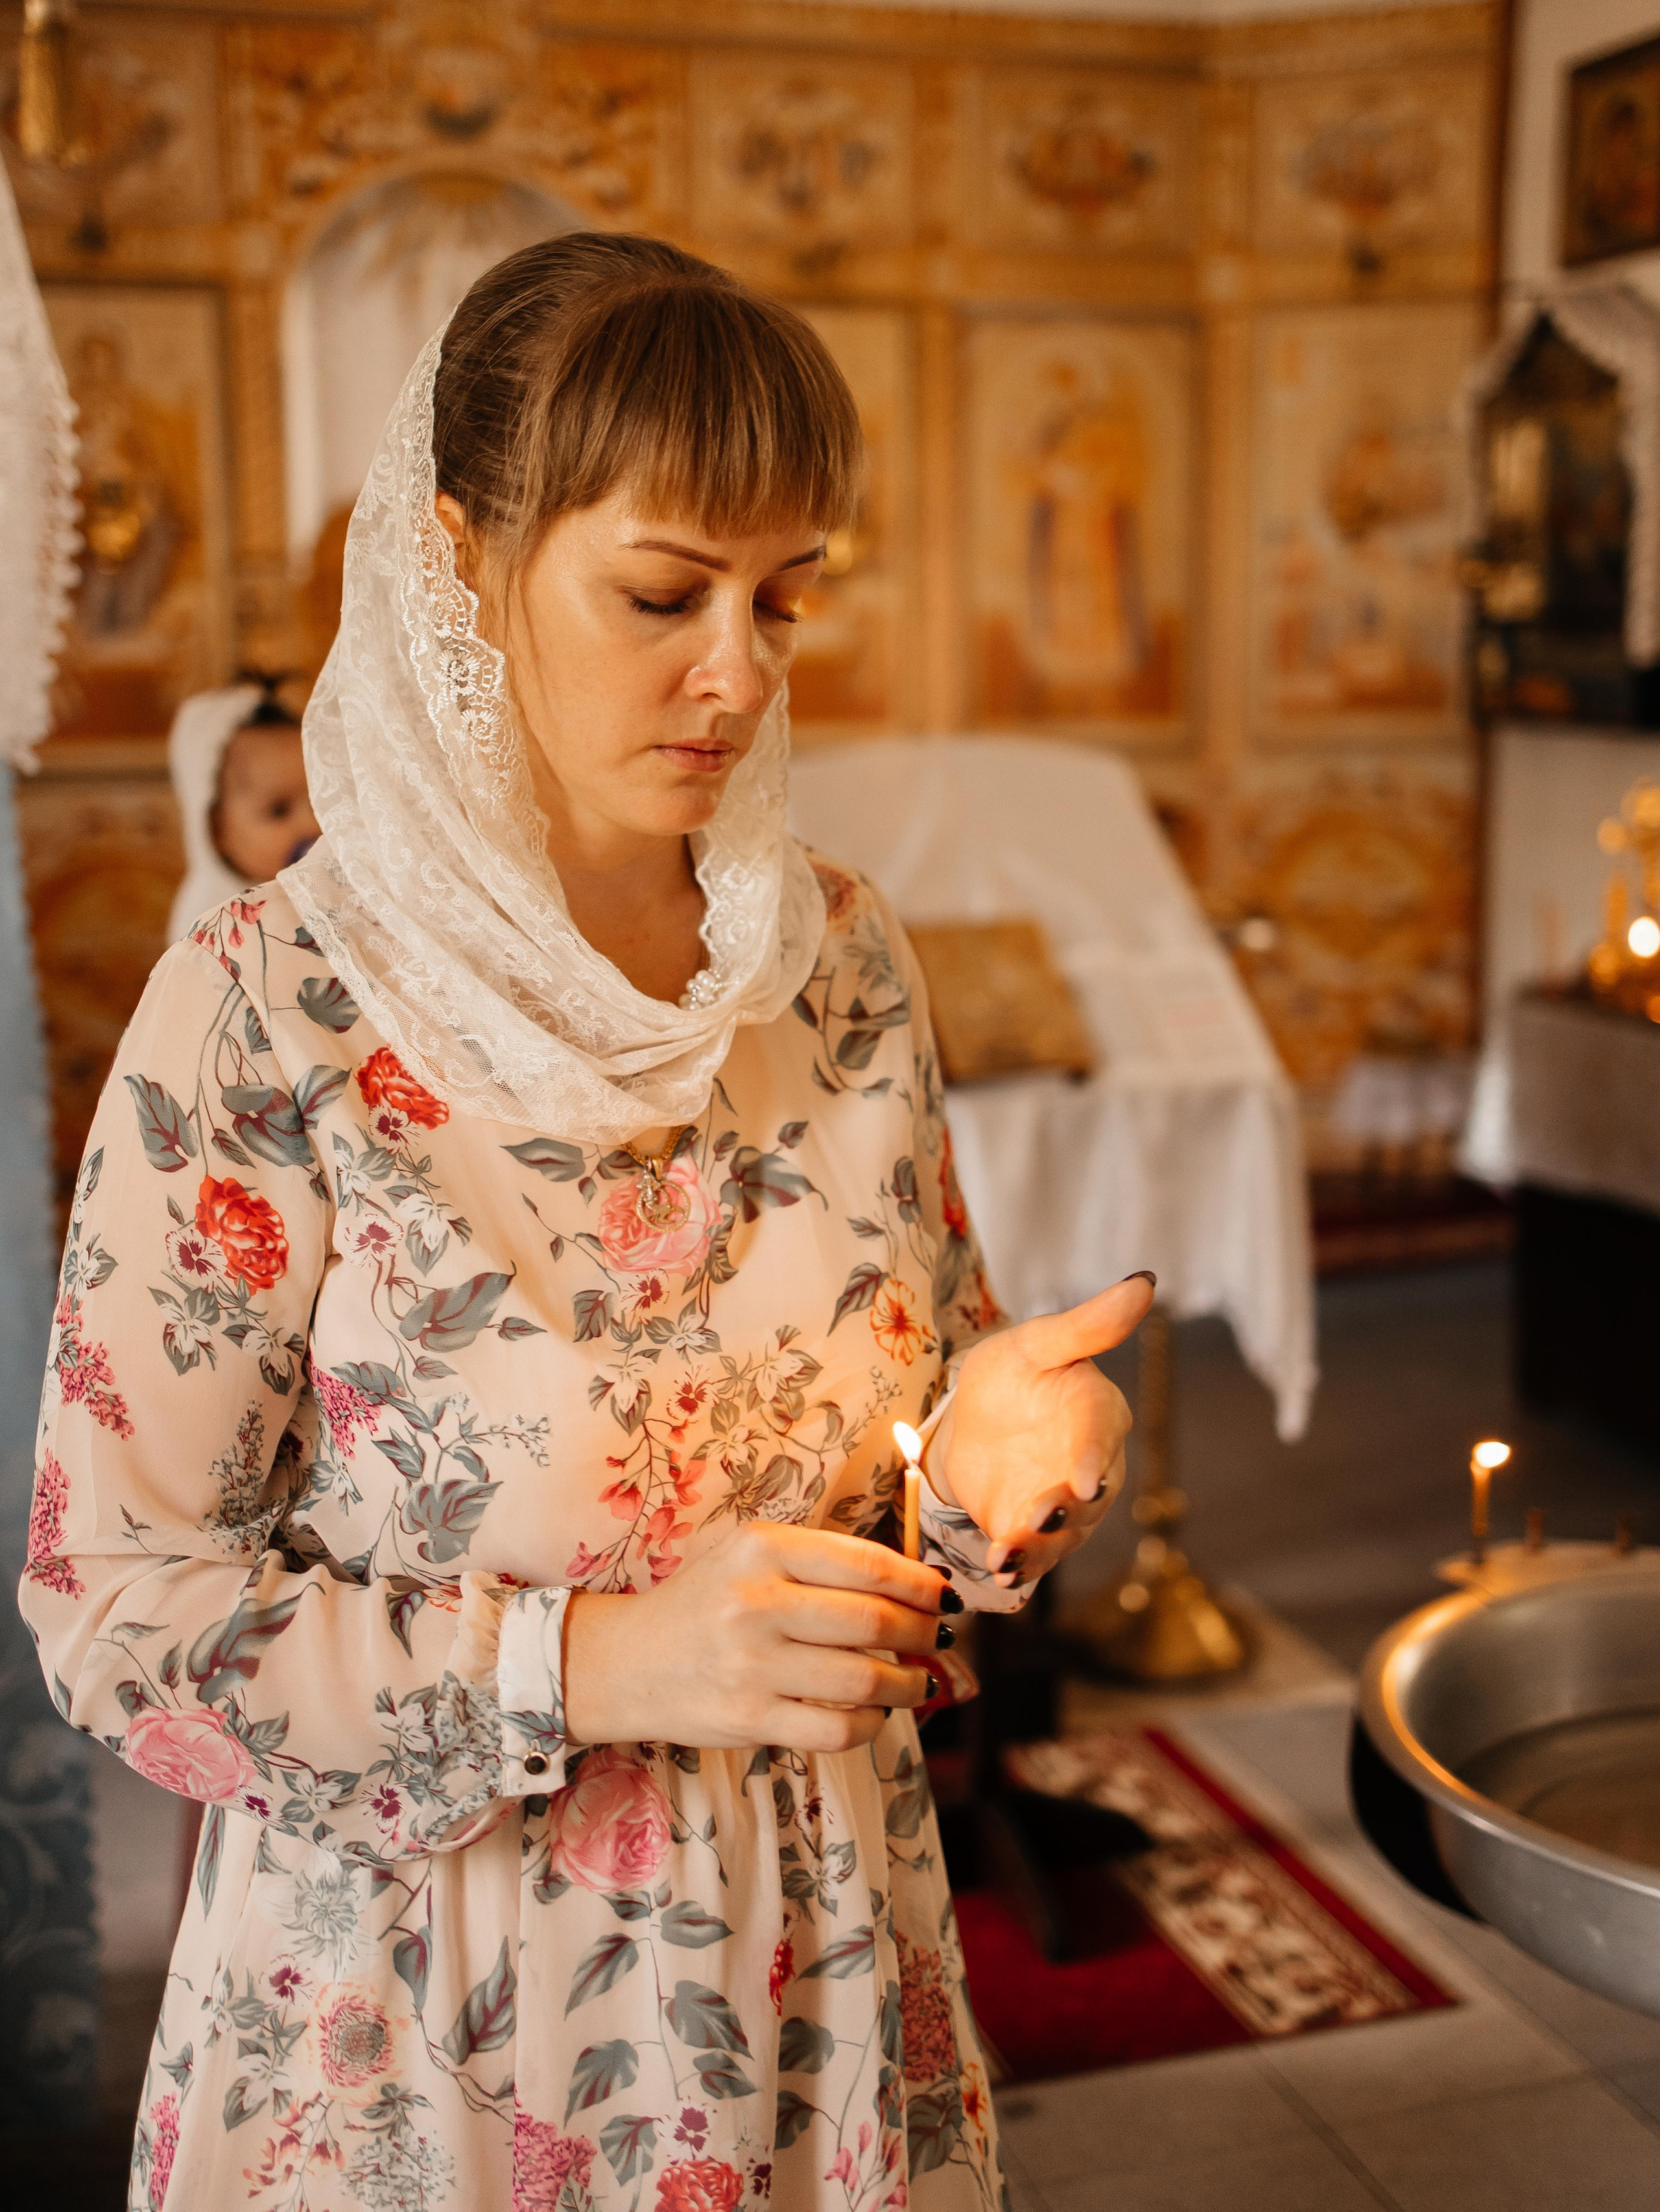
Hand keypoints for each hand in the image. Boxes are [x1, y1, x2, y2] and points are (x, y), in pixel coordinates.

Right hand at [562, 1522, 948, 1754]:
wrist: (625, 1661)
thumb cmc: (702, 1602)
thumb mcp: (747, 1555)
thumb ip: (818, 1560)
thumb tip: (913, 1585)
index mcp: (760, 1549)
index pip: (865, 1563)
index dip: (918, 1582)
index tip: (942, 1594)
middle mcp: (755, 1603)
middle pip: (872, 1622)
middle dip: (923, 1632)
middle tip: (940, 1636)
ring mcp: (751, 1665)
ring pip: (863, 1680)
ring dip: (909, 1683)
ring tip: (921, 1679)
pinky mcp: (748, 1719)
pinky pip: (836, 1729)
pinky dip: (872, 1724)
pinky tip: (876, 1714)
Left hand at [931, 1272, 1155, 1586]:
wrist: (974, 1422)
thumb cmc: (1014, 1372)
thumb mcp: (1037, 1343)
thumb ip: (1087, 1325)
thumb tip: (1145, 1282)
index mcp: (1097, 1412)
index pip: (1100, 1436)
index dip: (1093, 1459)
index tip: (1085, 1484)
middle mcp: (1091, 1464)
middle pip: (1087, 1496)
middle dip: (1064, 1512)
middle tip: (1039, 1519)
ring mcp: (1065, 1505)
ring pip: (1062, 1533)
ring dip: (1038, 1548)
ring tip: (1006, 1556)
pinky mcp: (1035, 1533)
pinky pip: (1034, 1555)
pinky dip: (1019, 1565)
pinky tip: (999, 1568)